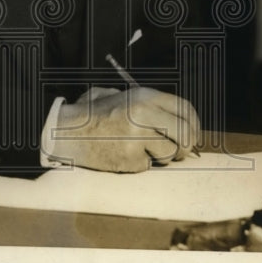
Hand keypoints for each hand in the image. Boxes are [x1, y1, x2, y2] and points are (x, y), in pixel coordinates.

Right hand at [50, 86, 201, 171]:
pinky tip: (124, 153)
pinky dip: (140, 163)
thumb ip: (152, 106)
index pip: (186, 109)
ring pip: (169, 154)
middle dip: (187, 146)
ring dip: (162, 156)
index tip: (192, 133)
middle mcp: (144, 115)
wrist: (67, 130)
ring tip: (142, 148)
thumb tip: (182, 123)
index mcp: (145, 96)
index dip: (194, 124)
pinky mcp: (129, 159)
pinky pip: (148, 166)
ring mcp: (137, 139)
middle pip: (185, 134)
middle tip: (181, 150)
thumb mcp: (125, 96)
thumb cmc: (96, 113)